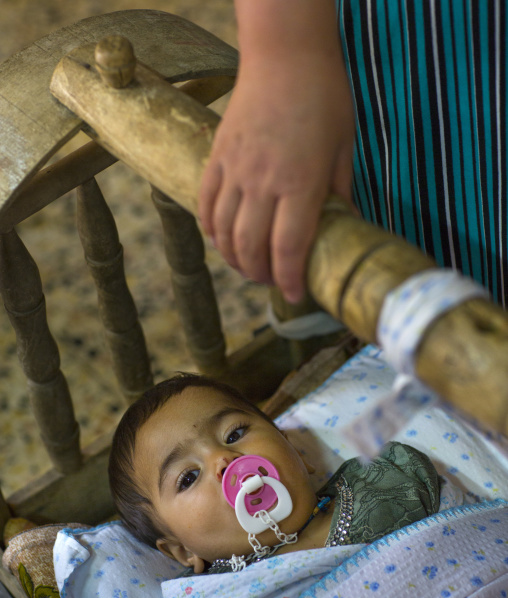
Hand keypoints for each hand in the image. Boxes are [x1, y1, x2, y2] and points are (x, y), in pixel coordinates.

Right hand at [199, 54, 354, 303]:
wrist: (284, 53)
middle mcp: (263, 182)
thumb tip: (343, 225)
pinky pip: (205, 203)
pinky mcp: (217, 157)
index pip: (288, 248)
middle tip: (269, 281)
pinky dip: (211, 229)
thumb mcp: (343, 147)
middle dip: (259, 274)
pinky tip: (220, 239)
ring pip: (223, 231)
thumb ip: (339, 192)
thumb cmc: (323, 96)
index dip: (289, 279)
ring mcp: (235, 170)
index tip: (294, 294)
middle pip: (251, 246)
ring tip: (246, 266)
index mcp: (300, 183)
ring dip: (233, 257)